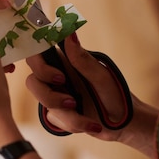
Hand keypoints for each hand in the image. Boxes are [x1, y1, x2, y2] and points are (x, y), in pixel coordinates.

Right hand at [26, 34, 157, 153]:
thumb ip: (81, 58)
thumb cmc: (117, 96)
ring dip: (69, 115)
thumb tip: (69, 33)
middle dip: (49, 95)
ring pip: (44, 104)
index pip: (37, 53)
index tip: (60, 77)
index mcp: (66, 61)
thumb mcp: (101, 77)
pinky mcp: (58, 114)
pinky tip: (90, 124)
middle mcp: (56, 76)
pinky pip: (55, 119)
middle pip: (32, 81)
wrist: (125, 125)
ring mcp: (55, 95)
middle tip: (72, 100)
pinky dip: (74, 124)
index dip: (38, 64)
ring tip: (91, 120)